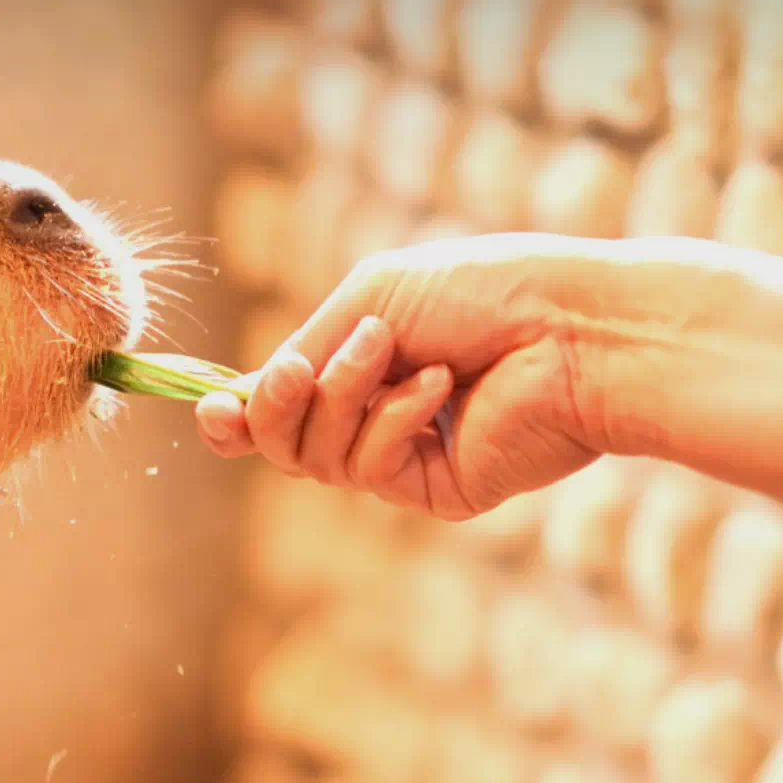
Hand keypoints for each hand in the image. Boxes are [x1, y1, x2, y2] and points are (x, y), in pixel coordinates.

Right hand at [196, 233, 678, 519]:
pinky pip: (369, 470)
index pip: (282, 406)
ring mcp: (410, 457)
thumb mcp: (369, 300)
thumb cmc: (483, 292)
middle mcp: (381, 415)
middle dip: (274, 406)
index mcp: (366, 365)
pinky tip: (440, 388)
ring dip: (339, 397)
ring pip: (315, 458)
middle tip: (290, 371)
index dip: (237, 414)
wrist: (574, 327)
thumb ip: (300, 350)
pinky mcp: (439, 490)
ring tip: (389, 352)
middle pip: (282, 441)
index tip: (208, 408)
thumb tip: (227, 405)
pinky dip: (391, 421)